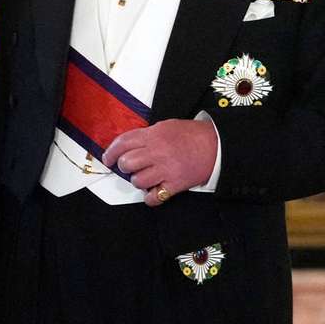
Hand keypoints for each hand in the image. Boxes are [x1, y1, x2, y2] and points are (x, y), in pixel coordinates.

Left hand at [102, 118, 217, 206]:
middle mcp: (157, 152)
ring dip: (139, 181)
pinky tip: (155, 191)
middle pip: (127, 163)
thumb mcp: (165, 126)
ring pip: (137, 181)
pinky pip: (154, 197)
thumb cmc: (190, 135)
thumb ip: (146, 135)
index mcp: (153, 135)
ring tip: (146, 177)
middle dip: (125, 167)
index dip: (111, 152)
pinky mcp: (176, 184)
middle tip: (131, 167)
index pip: (122, 143)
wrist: (217, 145)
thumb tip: (127, 145)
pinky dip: (151, 197)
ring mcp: (166, 169)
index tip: (108, 159)